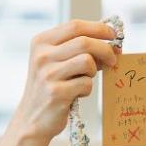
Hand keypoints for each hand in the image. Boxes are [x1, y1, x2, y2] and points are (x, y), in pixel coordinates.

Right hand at [10, 20, 121, 140]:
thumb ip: (79, 50)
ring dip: (93, 72)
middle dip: (105, 49)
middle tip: (113, 59)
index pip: (75, 26)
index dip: (99, 29)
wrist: (31, 119)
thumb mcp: (58, 63)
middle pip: (84, 42)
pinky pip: (86, 84)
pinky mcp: (56, 93)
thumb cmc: (51, 88)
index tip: (114, 36)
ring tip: (84, 80)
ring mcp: (47, 74)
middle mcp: (42, 55)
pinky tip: (76, 94)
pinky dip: (86, 89)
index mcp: (41, 42)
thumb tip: (113, 45)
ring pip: (87, 61)